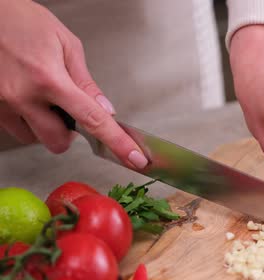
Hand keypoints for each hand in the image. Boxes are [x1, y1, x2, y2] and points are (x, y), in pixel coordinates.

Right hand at [0, 0, 146, 168]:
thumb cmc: (22, 20)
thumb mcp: (66, 44)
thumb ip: (86, 81)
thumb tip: (105, 109)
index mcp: (49, 78)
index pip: (92, 120)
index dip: (116, 142)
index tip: (133, 158)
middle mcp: (23, 96)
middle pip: (59, 141)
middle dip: (70, 133)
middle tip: (69, 109)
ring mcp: (2, 104)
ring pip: (35, 139)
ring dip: (47, 126)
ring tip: (43, 97)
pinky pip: (15, 129)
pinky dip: (27, 120)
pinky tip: (27, 97)